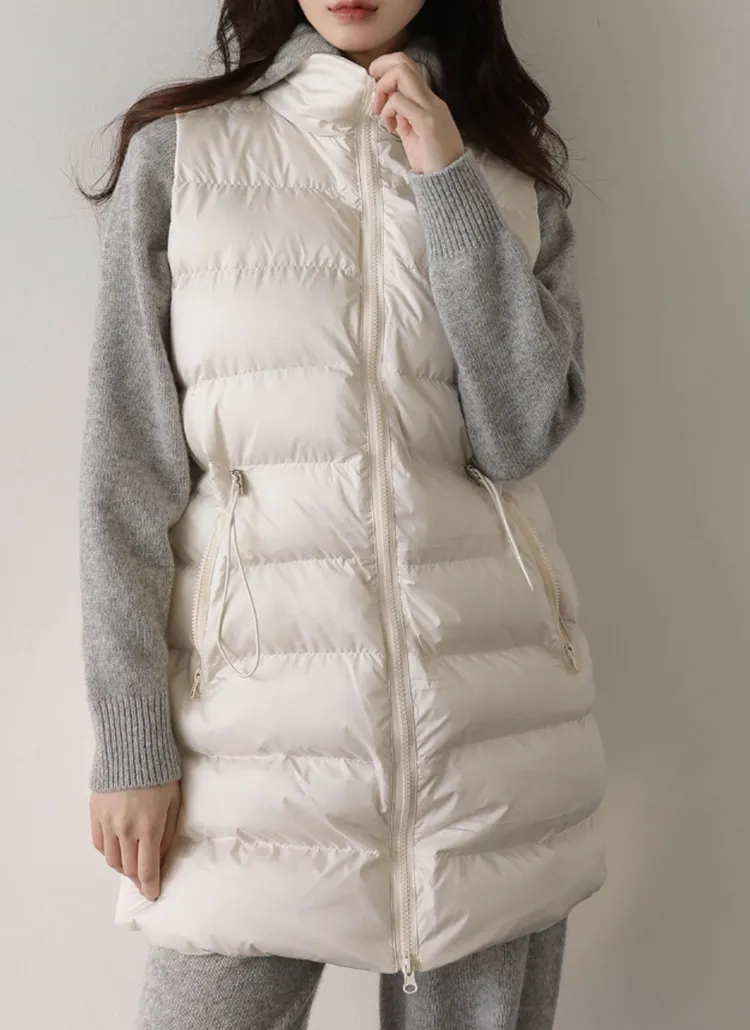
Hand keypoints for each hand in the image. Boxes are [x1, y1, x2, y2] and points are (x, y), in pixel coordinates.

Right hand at [90, 782, 180, 900]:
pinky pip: (99, 844)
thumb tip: (162, 854)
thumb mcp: (174, 801)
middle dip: (138, 879)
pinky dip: (108, 852)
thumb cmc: (161, 772)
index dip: (150, 887)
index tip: (153, 895)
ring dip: (123, 867)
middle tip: (145, 882)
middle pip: (128, 868)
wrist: (132, 747)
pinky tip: (117, 850)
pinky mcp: (95, 814)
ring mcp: (107, 823)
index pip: (147, 870)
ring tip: (131, 865)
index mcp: (149, 828)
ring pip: (112, 860)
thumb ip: (168, 831)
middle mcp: (126, 830)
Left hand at [369, 52, 464, 174]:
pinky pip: (401, 101)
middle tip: (374, 92)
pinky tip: (391, 126)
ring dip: (383, 89)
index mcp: (428, 101)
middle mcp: (431, 99)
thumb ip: (402, 116)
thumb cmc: (431, 160)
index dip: (387, 65)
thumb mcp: (412, 133)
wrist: (449, 181)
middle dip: (382, 69)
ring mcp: (431, 108)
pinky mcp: (427, 122)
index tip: (375, 83)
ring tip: (382, 112)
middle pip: (404, 62)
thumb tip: (386, 105)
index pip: (409, 66)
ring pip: (402, 74)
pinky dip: (388, 109)